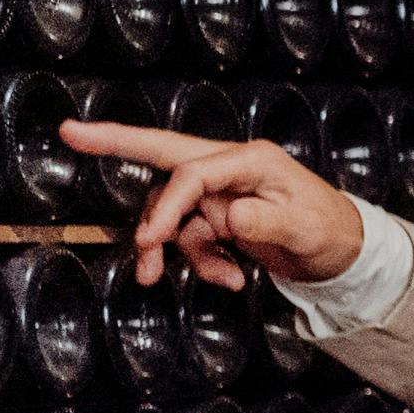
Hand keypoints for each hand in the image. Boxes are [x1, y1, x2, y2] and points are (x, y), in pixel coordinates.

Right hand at [59, 122, 363, 290]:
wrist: (344, 253)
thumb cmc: (329, 230)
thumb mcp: (305, 229)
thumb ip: (266, 221)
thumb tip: (227, 216)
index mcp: (250, 160)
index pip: (192, 173)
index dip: (168, 207)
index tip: (152, 240)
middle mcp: (230, 168)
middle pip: (163, 153)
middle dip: (116, 142)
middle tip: (70, 132)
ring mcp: (221, 192)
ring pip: (173, 215)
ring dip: (180, 251)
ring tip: (220, 280)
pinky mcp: (218, 215)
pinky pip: (190, 237)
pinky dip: (202, 262)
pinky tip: (229, 279)